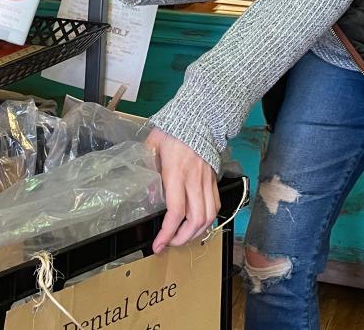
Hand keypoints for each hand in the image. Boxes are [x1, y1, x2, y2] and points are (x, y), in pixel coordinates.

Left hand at [146, 129, 219, 254]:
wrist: (199, 119)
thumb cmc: (173, 132)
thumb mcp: (152, 146)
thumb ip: (148, 168)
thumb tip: (149, 193)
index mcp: (176, 173)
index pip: (176, 211)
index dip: (167, 233)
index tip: (158, 245)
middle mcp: (194, 180)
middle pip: (195, 220)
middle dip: (182, 239)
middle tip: (170, 243)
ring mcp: (206, 181)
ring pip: (209, 216)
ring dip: (196, 233)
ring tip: (183, 237)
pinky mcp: (214, 180)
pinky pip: (215, 206)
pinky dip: (207, 220)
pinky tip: (197, 223)